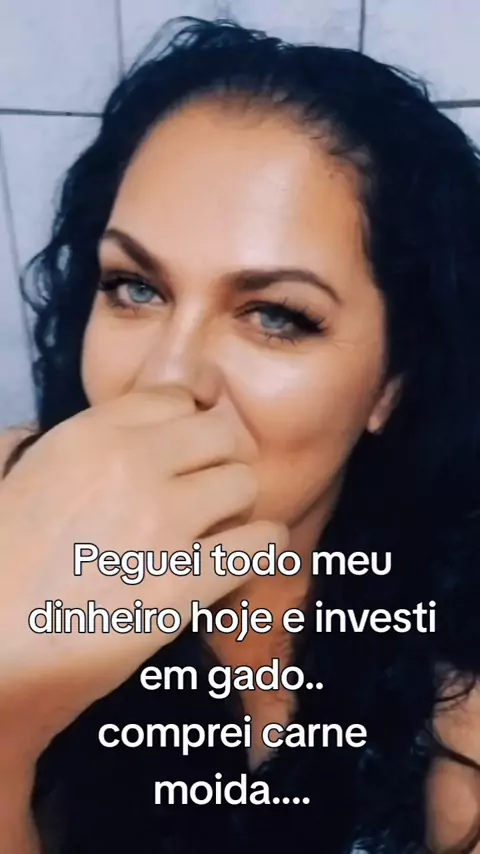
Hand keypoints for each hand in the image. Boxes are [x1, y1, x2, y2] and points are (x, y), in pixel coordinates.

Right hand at [0, 388, 286, 761]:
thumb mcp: (5, 479)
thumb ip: (33, 444)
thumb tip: (43, 435)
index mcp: (87, 434)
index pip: (174, 397)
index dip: (185, 426)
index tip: (184, 452)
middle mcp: (132, 464)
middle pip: (221, 433)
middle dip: (218, 460)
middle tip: (204, 492)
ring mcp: (162, 522)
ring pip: (244, 483)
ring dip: (235, 507)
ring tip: (216, 530)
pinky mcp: (184, 585)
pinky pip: (261, 544)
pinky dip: (258, 550)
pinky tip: (236, 561)